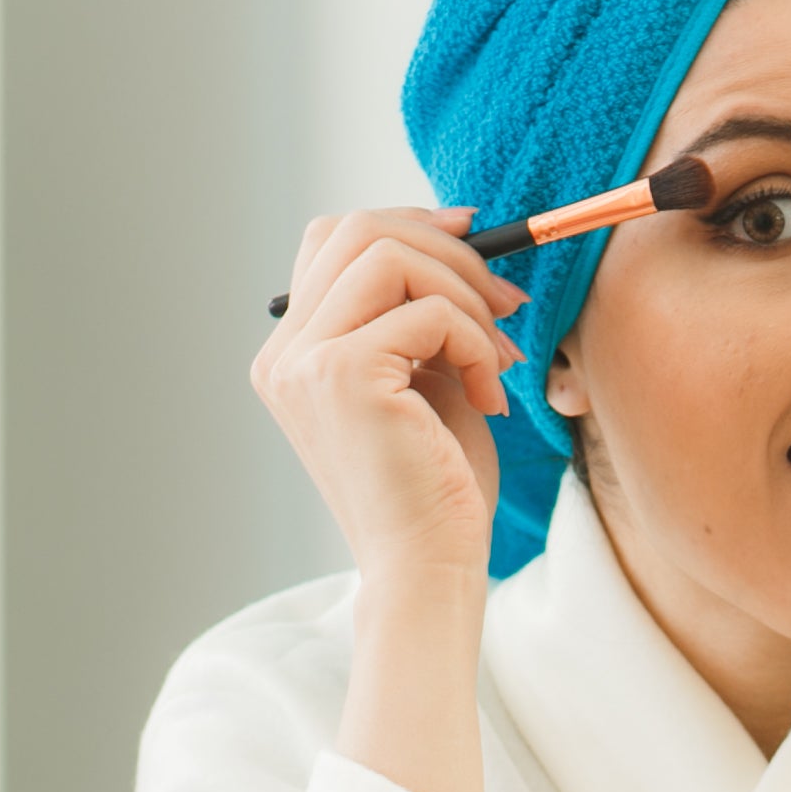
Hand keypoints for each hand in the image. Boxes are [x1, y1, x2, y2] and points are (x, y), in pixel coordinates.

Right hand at [253, 207, 527, 591]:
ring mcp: (304, 363)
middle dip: (448, 250)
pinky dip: (477, 343)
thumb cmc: (436, 485)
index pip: (334, 239)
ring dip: (467, 298)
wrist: (428, 567)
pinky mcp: (342, 377)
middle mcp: (285, 354)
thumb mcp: (424, 378)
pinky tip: (491, 397)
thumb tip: (457, 233)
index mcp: (294, 353)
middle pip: (357, 229)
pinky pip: (428, 312)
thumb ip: (419, 311)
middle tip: (505, 301)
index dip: (408, 224)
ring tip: (499, 359)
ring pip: (391, 257)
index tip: (473, 238)